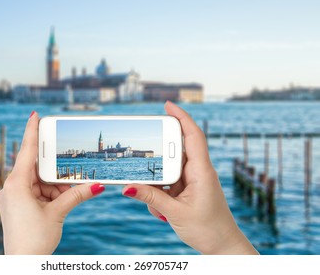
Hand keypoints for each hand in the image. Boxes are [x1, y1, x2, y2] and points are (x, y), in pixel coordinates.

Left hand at [0, 112, 104, 254]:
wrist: (23, 263)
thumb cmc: (34, 239)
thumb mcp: (58, 213)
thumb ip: (77, 195)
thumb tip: (99, 184)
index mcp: (17, 184)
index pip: (27, 151)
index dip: (32, 131)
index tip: (35, 115)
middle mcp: (12, 187)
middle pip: (37, 168)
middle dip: (55, 171)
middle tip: (69, 168)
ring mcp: (13, 196)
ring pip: (39, 181)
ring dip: (55, 186)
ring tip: (69, 193)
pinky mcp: (17, 205)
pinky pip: (36, 191)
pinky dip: (50, 193)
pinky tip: (62, 199)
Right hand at [122, 101, 257, 254]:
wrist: (223, 247)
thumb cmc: (208, 229)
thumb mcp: (175, 213)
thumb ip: (151, 198)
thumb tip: (128, 187)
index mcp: (201, 171)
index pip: (193, 136)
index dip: (181, 117)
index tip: (167, 105)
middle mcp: (198, 172)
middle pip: (175, 152)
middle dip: (158, 161)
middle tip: (145, 165)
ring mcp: (194, 181)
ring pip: (169, 172)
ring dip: (159, 186)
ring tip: (161, 207)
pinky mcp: (189, 190)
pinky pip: (170, 185)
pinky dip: (161, 195)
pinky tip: (163, 212)